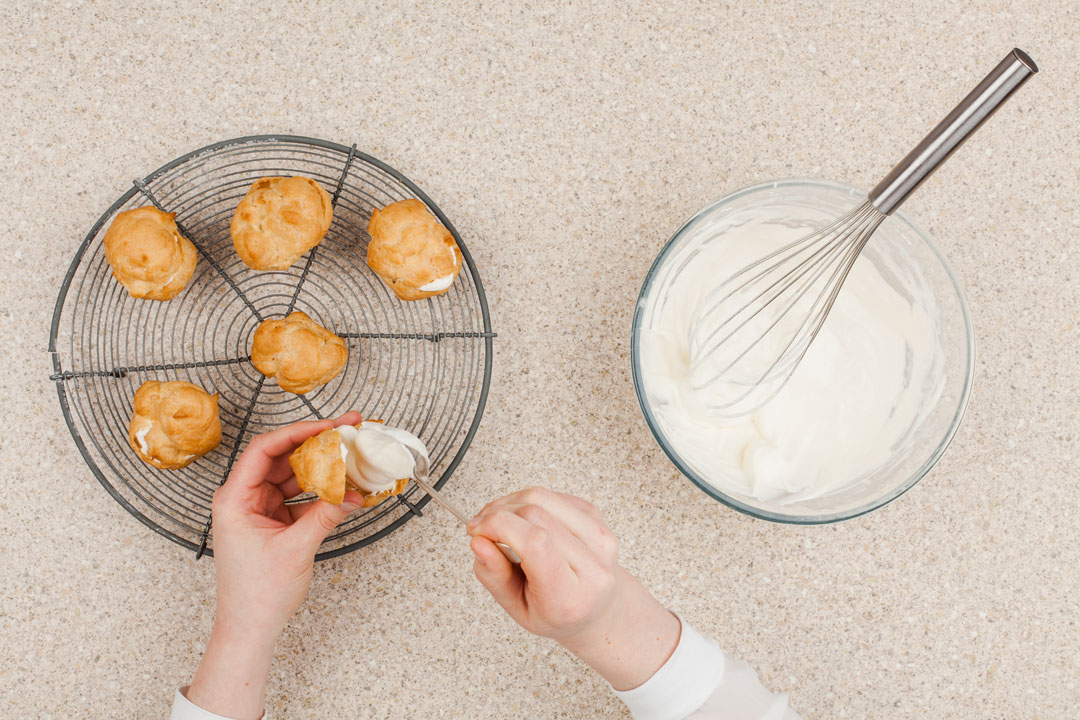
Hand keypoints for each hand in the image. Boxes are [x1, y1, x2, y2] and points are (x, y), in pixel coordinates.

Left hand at [186, 413, 364, 719]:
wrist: (249, 629)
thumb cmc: (256, 595)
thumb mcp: (296, 549)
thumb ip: (326, 515)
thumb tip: (354, 492)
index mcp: (234, 499)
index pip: (264, 449)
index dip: (297, 432)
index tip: (328, 425)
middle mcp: (243, 498)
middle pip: (280, 456)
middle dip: (315, 442)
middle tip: (347, 428)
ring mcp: (258, 509)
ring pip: (292, 474)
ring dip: (321, 464)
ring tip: (350, 452)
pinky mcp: (273, 521)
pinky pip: (299, 495)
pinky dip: (321, 489)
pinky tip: (344, 484)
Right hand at [467, 487, 680, 690]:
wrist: (597, 609)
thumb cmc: (556, 612)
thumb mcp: (518, 609)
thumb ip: (495, 577)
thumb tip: (478, 542)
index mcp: (570, 597)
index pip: (535, 543)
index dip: (499, 526)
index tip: (476, 531)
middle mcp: (593, 565)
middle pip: (537, 514)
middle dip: (498, 513)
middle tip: (481, 528)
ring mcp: (601, 538)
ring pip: (544, 498)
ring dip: (510, 503)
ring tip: (497, 521)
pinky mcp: (598, 518)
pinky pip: (554, 496)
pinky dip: (529, 502)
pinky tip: (524, 521)